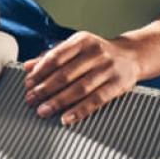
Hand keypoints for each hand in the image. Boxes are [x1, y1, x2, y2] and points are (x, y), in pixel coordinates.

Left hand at [23, 32, 140, 124]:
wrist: (131, 55)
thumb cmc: (96, 52)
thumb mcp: (75, 47)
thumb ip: (51, 56)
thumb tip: (28, 66)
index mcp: (81, 40)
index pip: (55, 57)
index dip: (40, 72)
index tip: (28, 83)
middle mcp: (95, 53)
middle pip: (65, 74)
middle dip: (45, 89)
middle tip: (31, 99)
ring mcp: (108, 69)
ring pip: (79, 88)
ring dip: (58, 101)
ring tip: (43, 110)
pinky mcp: (118, 84)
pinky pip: (96, 100)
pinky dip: (79, 111)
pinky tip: (66, 118)